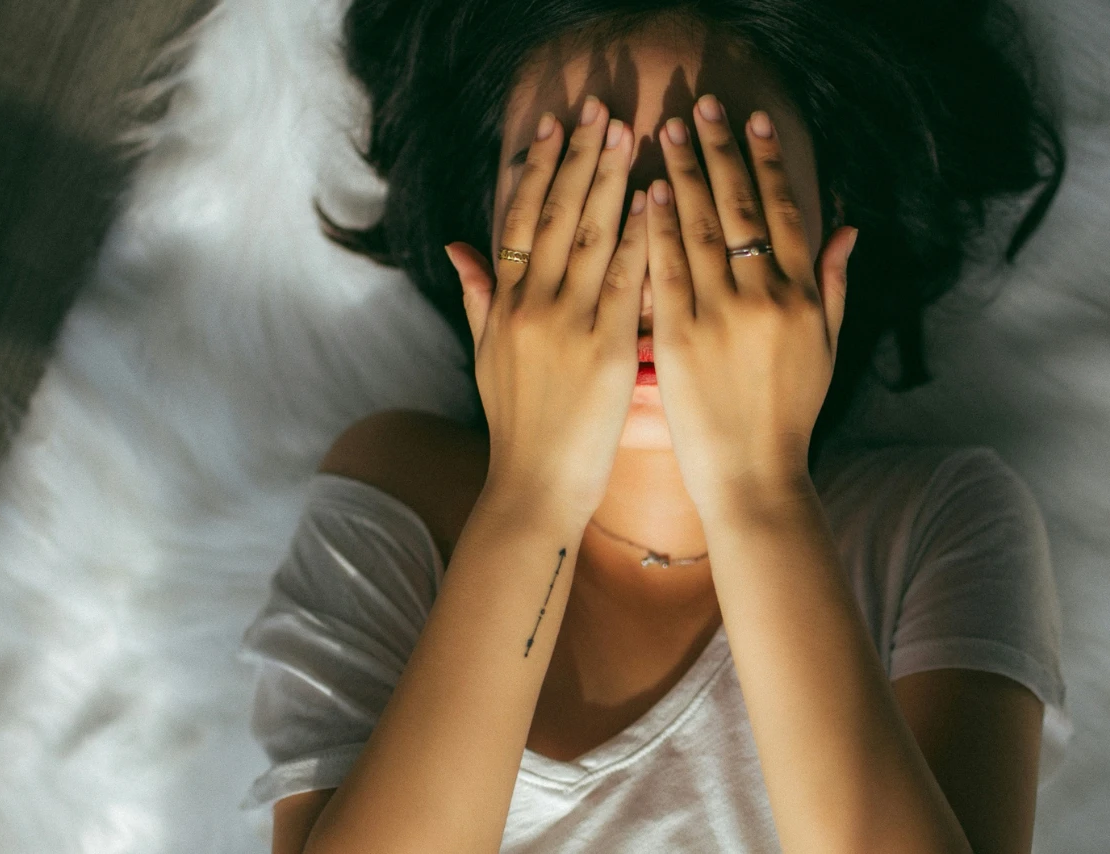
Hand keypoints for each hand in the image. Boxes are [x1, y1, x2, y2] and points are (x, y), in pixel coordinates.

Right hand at [444, 97, 647, 520]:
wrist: (532, 487)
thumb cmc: (517, 427)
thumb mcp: (485, 357)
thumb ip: (477, 297)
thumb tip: (456, 247)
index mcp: (503, 304)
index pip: (518, 221)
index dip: (537, 170)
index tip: (554, 129)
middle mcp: (529, 304)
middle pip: (553, 215)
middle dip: (577, 159)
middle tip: (598, 110)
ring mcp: (565, 324)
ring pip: (586, 235)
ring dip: (608, 180)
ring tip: (626, 134)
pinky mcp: (603, 348)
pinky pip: (622, 280)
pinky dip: (636, 237)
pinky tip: (653, 200)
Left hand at [646, 96, 858, 517]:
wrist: (753, 475)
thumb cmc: (790, 414)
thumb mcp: (825, 348)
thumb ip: (834, 284)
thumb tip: (846, 228)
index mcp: (805, 296)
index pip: (786, 212)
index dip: (766, 163)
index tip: (751, 123)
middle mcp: (767, 298)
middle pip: (740, 208)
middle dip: (720, 151)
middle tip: (701, 106)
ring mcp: (722, 317)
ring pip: (701, 230)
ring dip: (684, 175)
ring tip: (668, 132)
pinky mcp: (682, 339)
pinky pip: (667, 271)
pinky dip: (658, 229)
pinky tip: (649, 193)